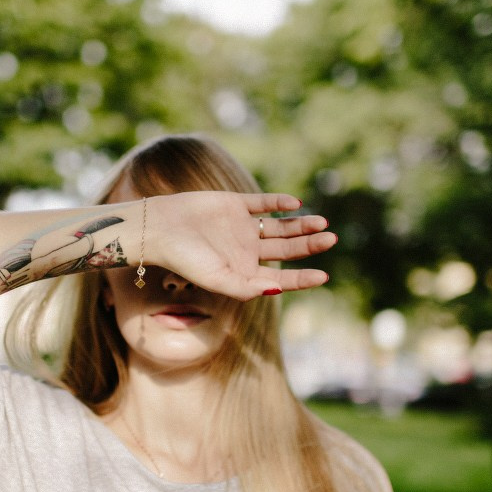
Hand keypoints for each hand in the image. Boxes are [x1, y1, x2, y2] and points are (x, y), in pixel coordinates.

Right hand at [147, 191, 336, 300]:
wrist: (160, 229)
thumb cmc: (185, 260)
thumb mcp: (216, 279)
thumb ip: (245, 287)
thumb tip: (276, 288)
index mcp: (244, 272)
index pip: (281, 277)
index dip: (303, 278)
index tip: (324, 276)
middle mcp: (247, 250)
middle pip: (287, 249)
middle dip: (309, 245)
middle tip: (332, 239)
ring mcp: (243, 227)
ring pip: (280, 226)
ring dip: (301, 225)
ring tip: (322, 223)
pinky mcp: (235, 204)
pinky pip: (263, 203)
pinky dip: (279, 203)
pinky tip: (295, 205)